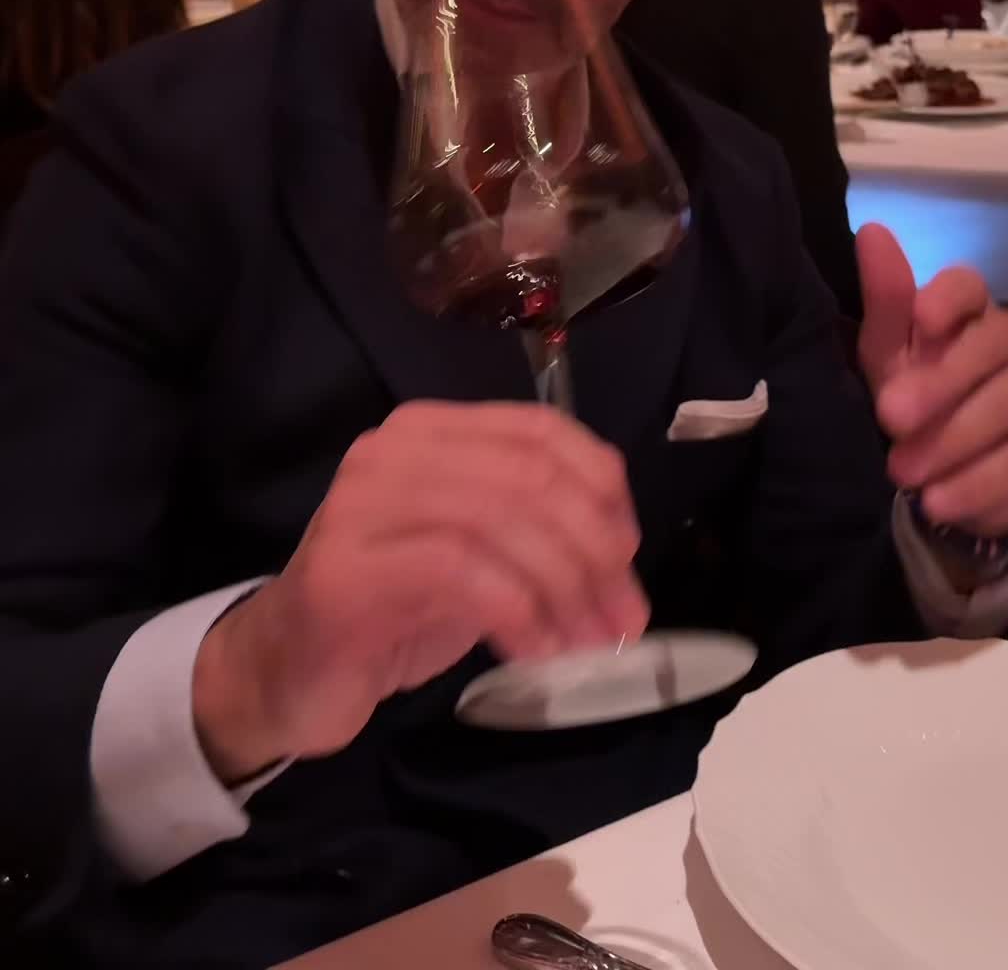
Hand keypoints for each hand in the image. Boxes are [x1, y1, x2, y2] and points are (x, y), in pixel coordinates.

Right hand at [193, 402, 647, 782]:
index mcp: (429, 430)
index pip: (538, 429)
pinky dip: (519, 613)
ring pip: (499, 521)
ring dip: (565, 589)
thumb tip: (619, 546)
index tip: (629, 554)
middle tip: (623, 616)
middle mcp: (392, 451)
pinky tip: (539, 652)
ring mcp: (362, 505)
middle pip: (528, 476)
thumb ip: (532, 529)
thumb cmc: (390, 611)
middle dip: (593, 549)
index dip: (600, 486)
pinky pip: (462, 573)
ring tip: (592, 643)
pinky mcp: (347, 569)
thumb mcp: (475, 556)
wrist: (283, 671)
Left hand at [856, 224, 1007, 538]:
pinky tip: (943, 500)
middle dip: (941, 384)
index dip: (950, 298)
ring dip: (955, 441)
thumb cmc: (911, 391)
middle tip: (889, 418)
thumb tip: (874, 231)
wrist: (942, 465)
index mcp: (971, 310)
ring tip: (904, 473)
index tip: (922, 318)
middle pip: (994, 347)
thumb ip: (885, 300)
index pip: (970, 286)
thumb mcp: (885, 353)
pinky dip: (984, 482)